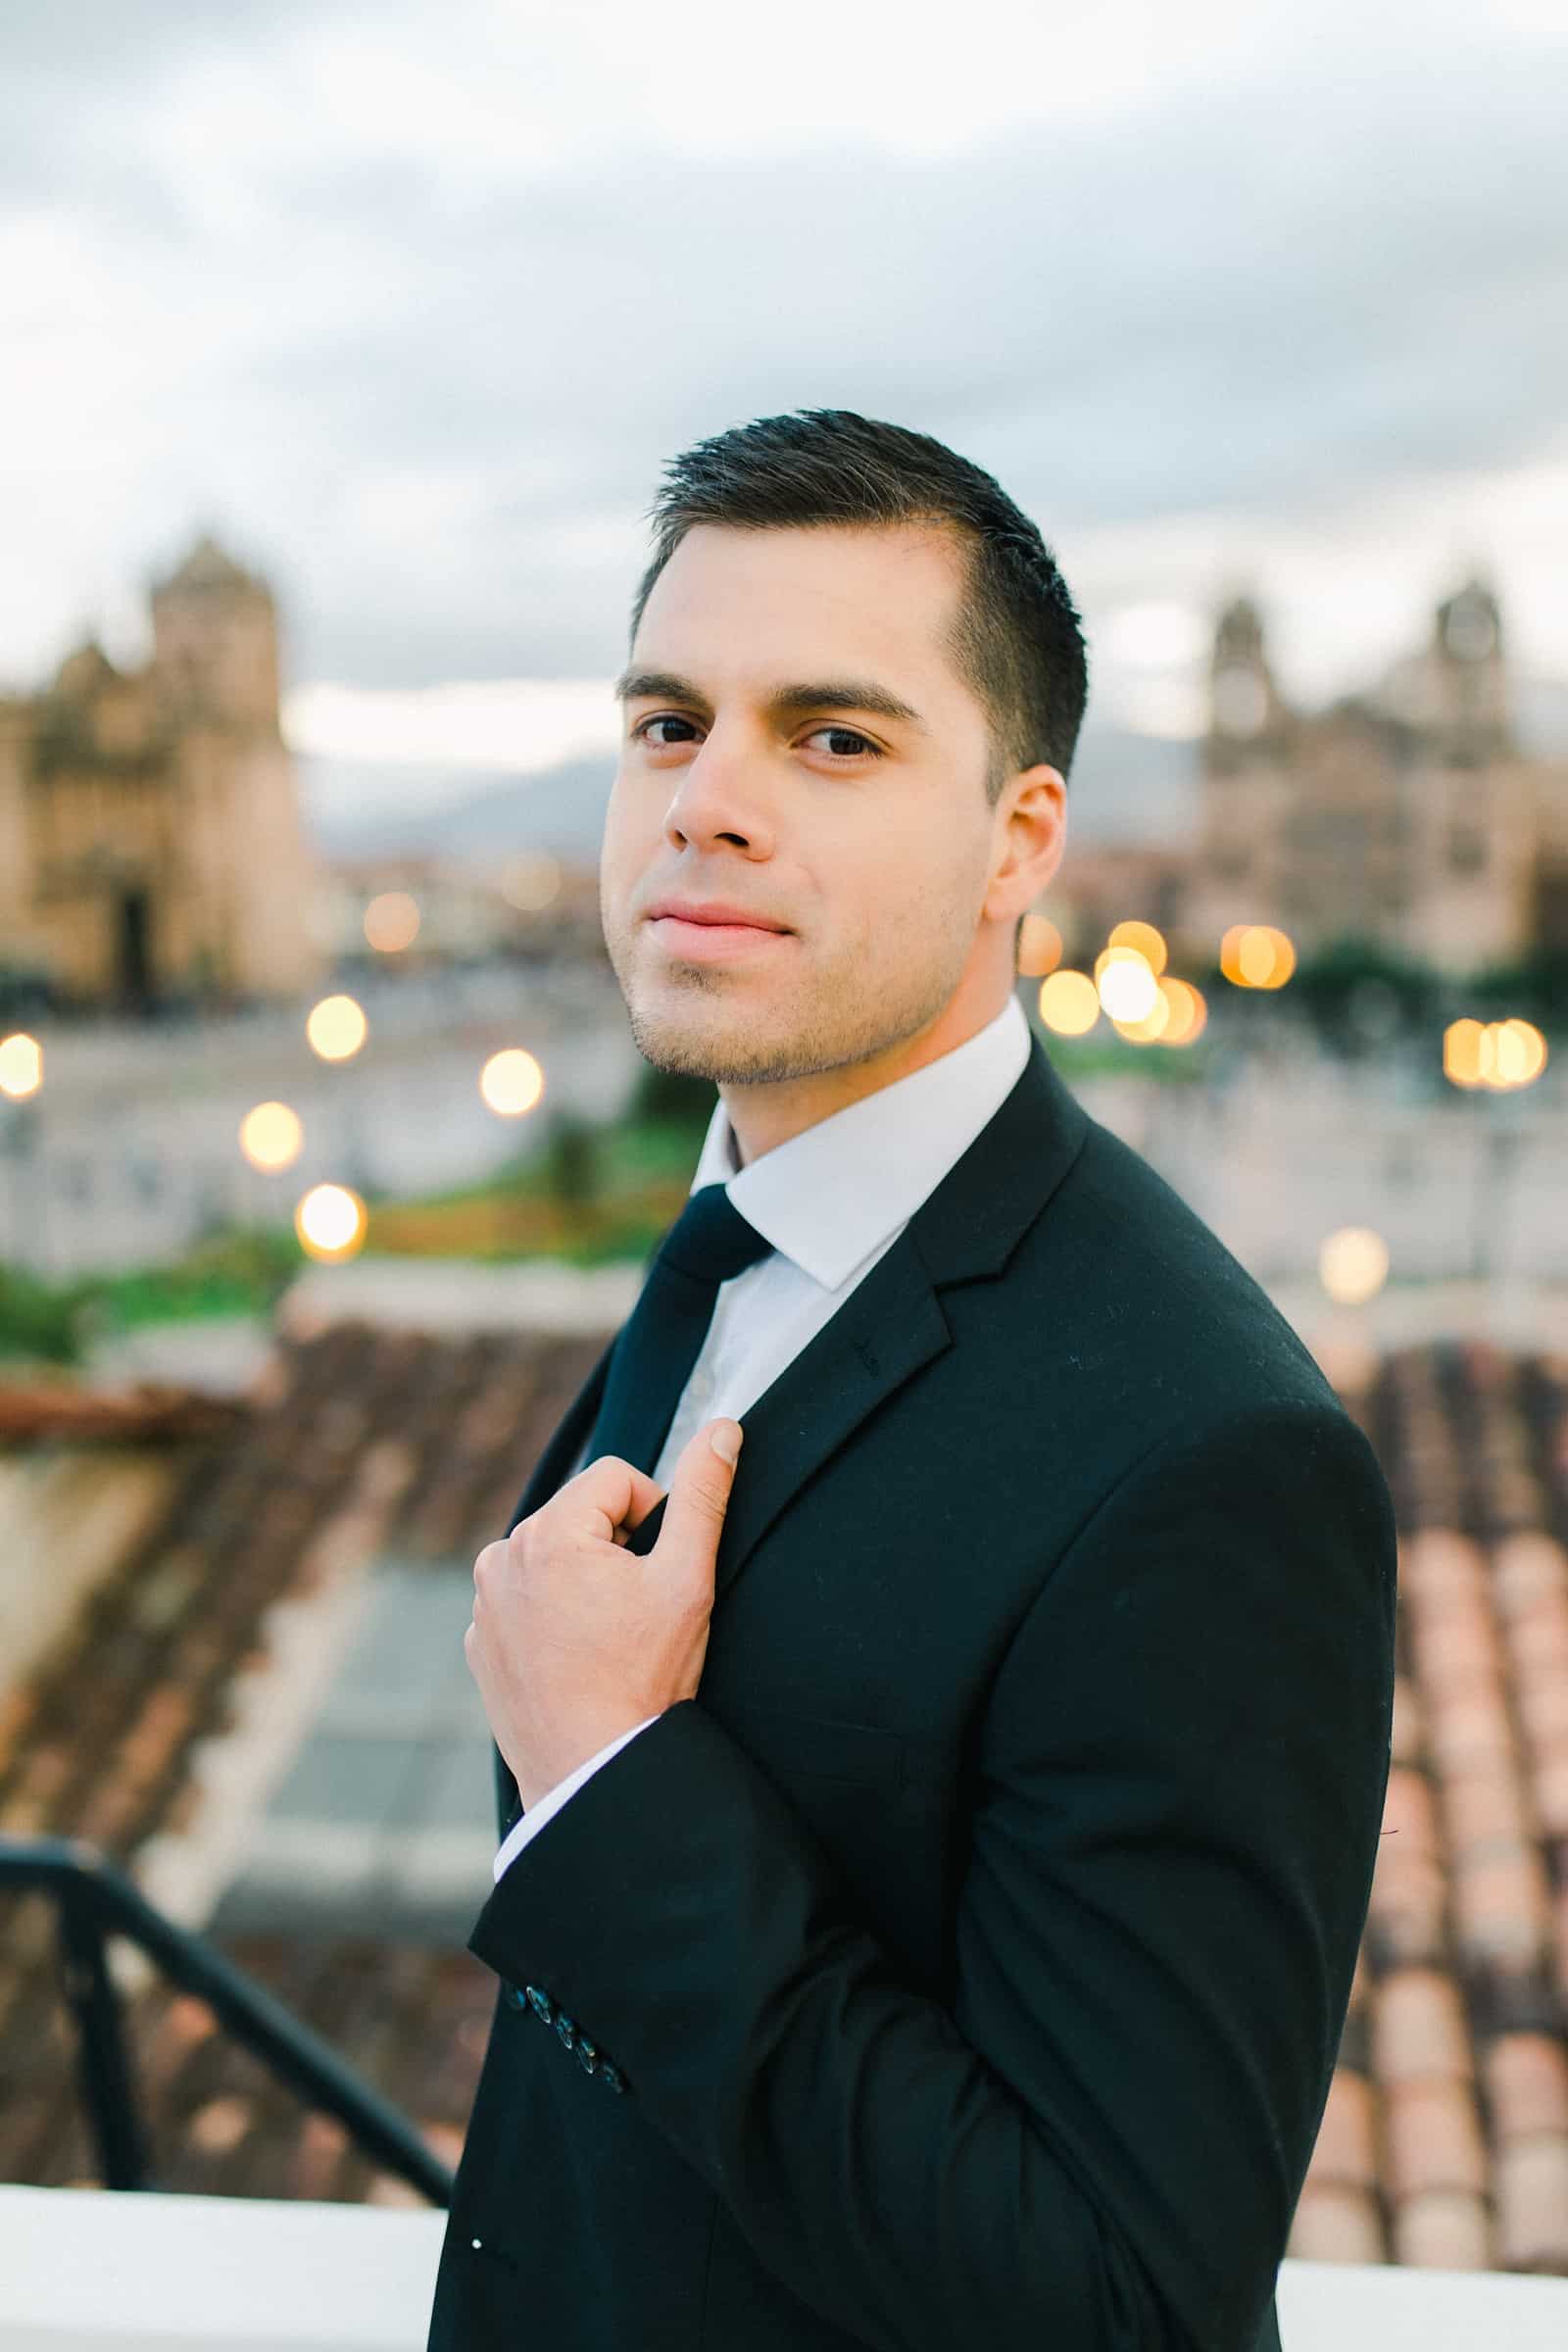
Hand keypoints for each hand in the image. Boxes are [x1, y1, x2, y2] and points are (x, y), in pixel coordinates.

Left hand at [464, 1418, 743, 1809]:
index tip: (661, 1571)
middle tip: (639, 1610)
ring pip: (551, 1558)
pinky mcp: (479, 1643)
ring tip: (609, 1637)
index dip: (653, 1515)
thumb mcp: (687, 1579)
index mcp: (548, 1532)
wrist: (594, 1771)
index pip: (616, 1479)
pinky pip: (523, 1602)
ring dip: (583, 1580)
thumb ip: (703, 1496)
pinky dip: (552, 1617)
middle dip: (616, 1548)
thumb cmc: (644, 1678)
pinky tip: (579, 1659)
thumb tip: (723, 1428)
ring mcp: (482, 1604)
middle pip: (580, 1517)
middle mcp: (501, 1557)